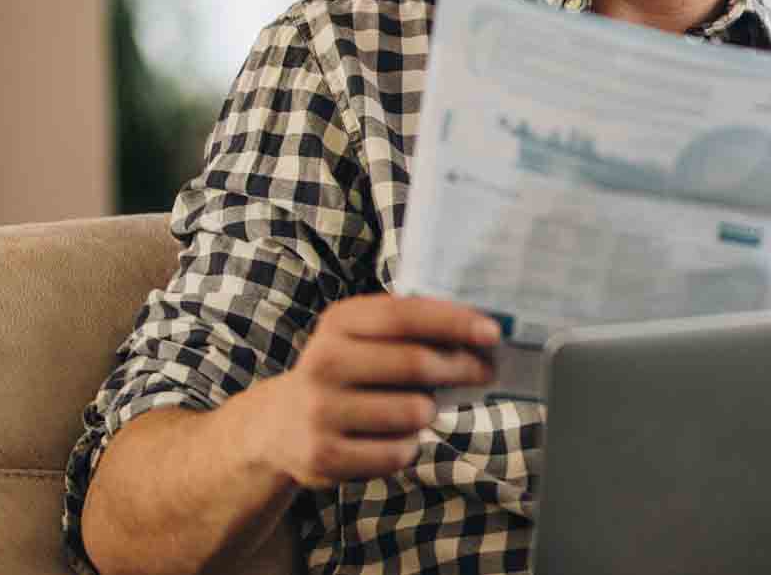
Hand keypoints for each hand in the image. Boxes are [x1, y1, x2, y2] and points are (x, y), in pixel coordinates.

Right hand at [244, 295, 499, 489]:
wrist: (277, 426)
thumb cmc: (345, 373)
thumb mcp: (363, 337)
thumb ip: (412, 329)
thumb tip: (484, 335)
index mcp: (338, 323)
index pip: (405, 315)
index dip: (455, 322)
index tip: (493, 333)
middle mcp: (323, 362)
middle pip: (418, 364)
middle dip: (463, 368)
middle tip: (485, 372)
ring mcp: (320, 411)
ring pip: (415, 412)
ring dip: (429, 412)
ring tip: (414, 409)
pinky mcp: (324, 456)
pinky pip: (399, 452)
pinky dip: (408, 446)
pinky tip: (391, 438)